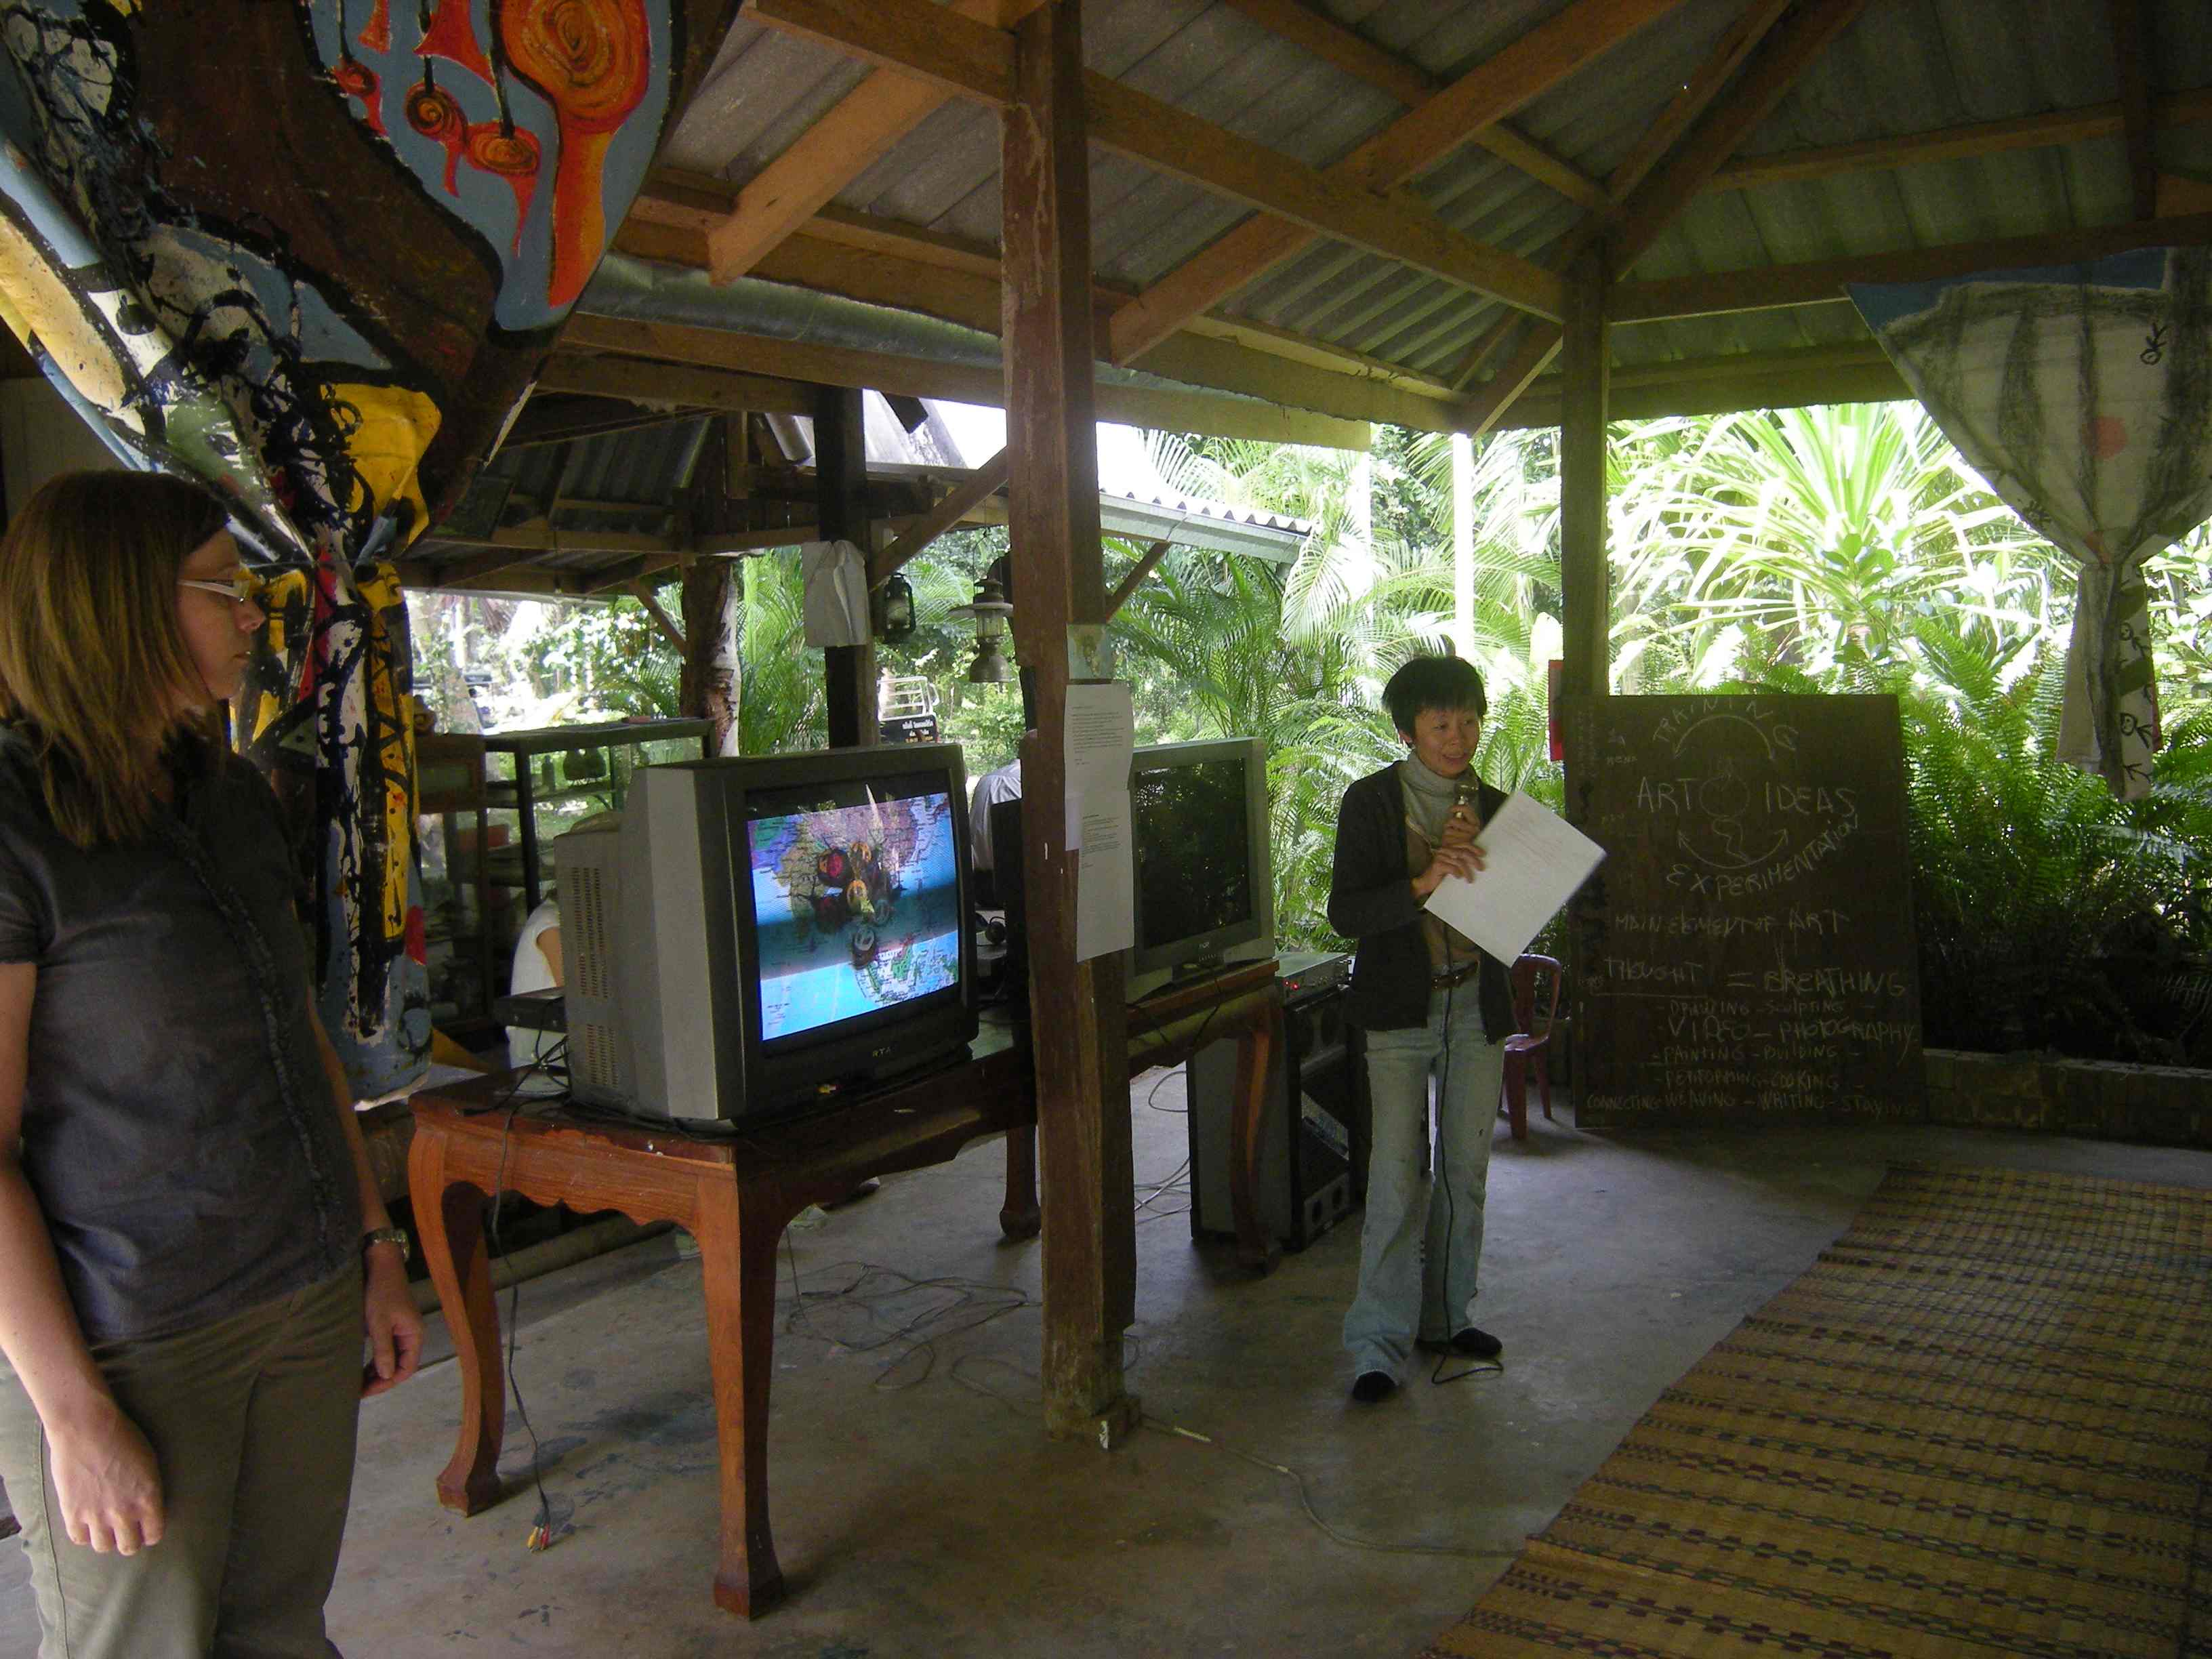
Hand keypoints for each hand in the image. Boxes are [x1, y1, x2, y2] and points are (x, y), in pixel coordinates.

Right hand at [47, 1399, 163, 1554]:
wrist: (87, 1428)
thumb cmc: (123, 1437)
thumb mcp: (149, 1463)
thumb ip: (148, 1490)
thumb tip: (146, 1507)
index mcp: (148, 1499)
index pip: (154, 1534)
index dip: (150, 1533)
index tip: (146, 1529)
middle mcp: (124, 1512)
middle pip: (129, 1547)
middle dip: (130, 1541)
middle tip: (126, 1532)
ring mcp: (97, 1515)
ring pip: (104, 1547)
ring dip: (106, 1540)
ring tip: (105, 1529)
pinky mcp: (72, 1513)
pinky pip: (79, 1539)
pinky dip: (83, 1534)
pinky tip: (86, 1524)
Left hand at [361, 1246, 424, 1398]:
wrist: (380, 1265)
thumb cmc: (380, 1292)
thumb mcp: (379, 1322)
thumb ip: (384, 1349)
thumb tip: (387, 1375)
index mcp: (414, 1335)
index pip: (407, 1368)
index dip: (388, 1382)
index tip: (367, 1390)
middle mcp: (411, 1335)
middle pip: (400, 1366)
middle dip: (382, 1379)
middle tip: (359, 1390)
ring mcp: (401, 1331)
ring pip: (393, 1359)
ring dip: (378, 1372)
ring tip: (359, 1383)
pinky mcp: (391, 1326)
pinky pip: (387, 1350)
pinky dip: (376, 1361)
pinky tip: (362, 1368)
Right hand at [1412, 838, 1484, 897]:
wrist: (1427, 882)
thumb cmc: (1442, 873)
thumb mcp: (1453, 864)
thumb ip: (1461, 859)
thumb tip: (1477, 860)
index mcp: (1449, 848)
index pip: (1464, 844)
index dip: (1474, 848)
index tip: (1483, 854)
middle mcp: (1445, 850)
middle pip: (1463, 852)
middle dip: (1474, 860)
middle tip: (1481, 868)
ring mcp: (1441, 857)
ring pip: (1459, 862)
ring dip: (1467, 872)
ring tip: (1470, 880)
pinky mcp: (1438, 865)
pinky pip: (1452, 868)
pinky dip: (1457, 873)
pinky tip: (1459, 877)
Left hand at [1440, 799, 1481, 848]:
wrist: (1465, 856)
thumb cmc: (1465, 840)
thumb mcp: (1468, 827)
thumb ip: (1464, 819)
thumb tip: (1455, 809)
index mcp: (1475, 823)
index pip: (1466, 809)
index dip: (1457, 807)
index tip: (1451, 809)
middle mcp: (1472, 830)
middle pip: (1453, 820)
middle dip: (1449, 824)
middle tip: (1451, 828)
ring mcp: (1465, 837)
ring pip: (1448, 829)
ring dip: (1447, 832)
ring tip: (1452, 837)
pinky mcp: (1458, 844)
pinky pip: (1446, 836)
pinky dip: (1446, 838)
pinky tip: (1450, 842)